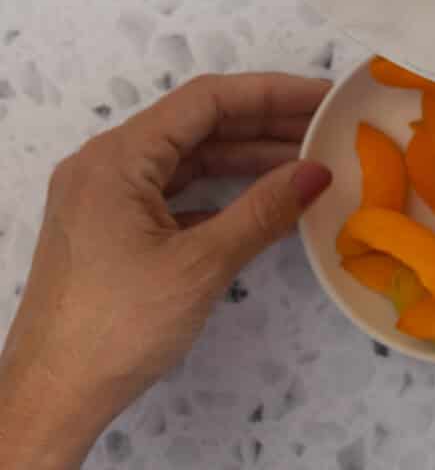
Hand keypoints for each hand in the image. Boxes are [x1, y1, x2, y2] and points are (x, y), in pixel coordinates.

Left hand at [0, 74, 331, 469]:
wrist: (49, 400)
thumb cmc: (118, 328)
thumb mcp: (199, 266)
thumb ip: (262, 211)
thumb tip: (319, 171)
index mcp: (117, 157)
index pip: (206, 101)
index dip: (271, 93)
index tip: (323, 96)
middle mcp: (104, 163)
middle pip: (195, 125)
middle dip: (262, 123)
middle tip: (325, 125)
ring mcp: (102, 196)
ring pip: (184, 159)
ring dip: (243, 158)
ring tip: (304, 160)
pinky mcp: (106, 228)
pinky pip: (170, 191)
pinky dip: (215, 191)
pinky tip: (259, 202)